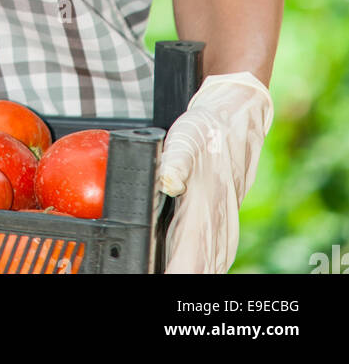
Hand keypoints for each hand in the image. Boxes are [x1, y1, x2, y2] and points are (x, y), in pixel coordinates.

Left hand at [157, 70, 273, 273]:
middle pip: (201, 265)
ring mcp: (223, 221)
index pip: (190, 255)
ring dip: (199, 271)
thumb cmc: (208, 128)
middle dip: (186, 274)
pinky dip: (210, 265)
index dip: (179, 271)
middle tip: (158, 278)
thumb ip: (175, 160)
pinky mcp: (224, 217)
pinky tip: (205, 268)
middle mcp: (216, 220)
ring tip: (178, 278)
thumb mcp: (185, 137)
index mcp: (203, 207)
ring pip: (213, 260)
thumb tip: (168, 182)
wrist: (236, 116)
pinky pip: (219, 251)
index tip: (168, 278)